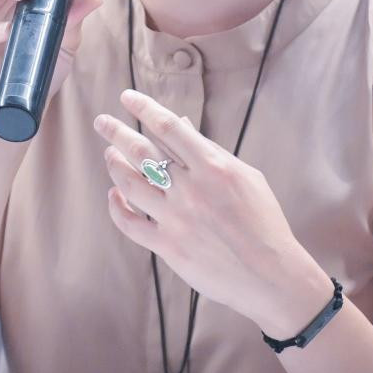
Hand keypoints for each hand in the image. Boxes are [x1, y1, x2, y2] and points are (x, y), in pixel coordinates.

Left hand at [93, 88, 331, 339]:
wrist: (270, 275)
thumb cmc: (263, 223)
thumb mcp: (247, 177)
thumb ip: (213, 151)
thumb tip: (184, 124)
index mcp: (213, 166)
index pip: (169, 127)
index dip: (144, 108)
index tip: (127, 97)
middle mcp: (190, 189)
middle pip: (141, 151)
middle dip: (116, 132)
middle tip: (102, 122)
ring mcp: (176, 218)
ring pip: (130, 183)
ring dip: (115, 165)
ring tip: (109, 154)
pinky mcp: (168, 246)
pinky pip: (129, 223)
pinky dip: (116, 206)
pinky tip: (114, 194)